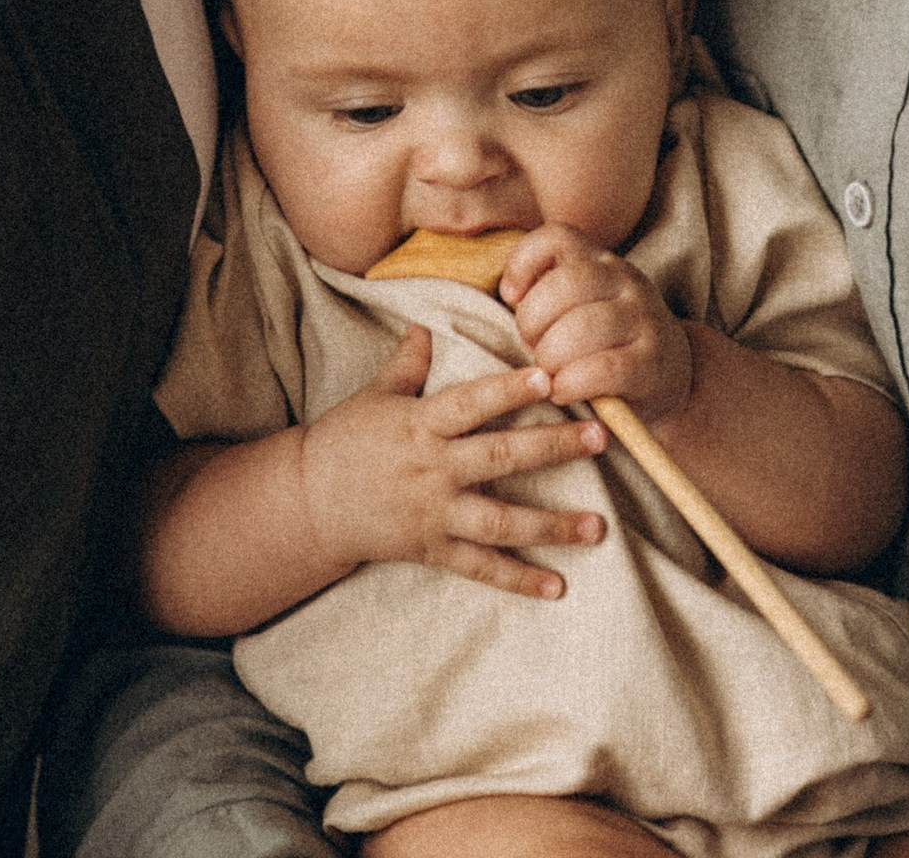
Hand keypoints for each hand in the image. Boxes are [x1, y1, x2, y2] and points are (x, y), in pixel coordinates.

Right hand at [297, 324, 606, 599]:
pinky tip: (559, 587)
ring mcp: (435, 514)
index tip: (549, 376)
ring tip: (598, 526)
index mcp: (422, 424)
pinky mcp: (432, 550)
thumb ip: (407, 362)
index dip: (509, 390)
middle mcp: (434, 469)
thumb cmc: (345, 439)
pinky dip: (519, 580)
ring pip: (500, 521)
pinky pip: (481, 568)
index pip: (472, 403)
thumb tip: (426, 322)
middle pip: (501, 458)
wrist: (308, 503)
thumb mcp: (375, 395)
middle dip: (553, 448)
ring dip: (552, 525)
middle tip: (600, 437)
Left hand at [499, 225, 693, 426]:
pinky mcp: (653, 363)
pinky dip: (572, 383)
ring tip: (548, 373)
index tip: (512, 297)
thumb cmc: (605, 339)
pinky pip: (603, 369)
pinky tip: (563, 391)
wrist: (667, 375)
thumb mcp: (582, 302)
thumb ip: (549, 290)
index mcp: (602, 262)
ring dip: (551, 356)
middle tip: (532, 346)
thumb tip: (510, 293)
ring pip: (583, 327)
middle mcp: (627, 281)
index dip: (523, 262)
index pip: (558, 236)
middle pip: (565, 284)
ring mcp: (644, 319)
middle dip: (533, 321)